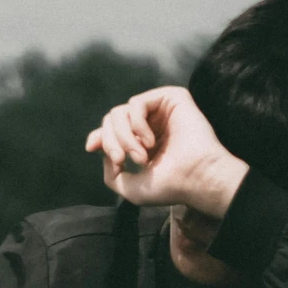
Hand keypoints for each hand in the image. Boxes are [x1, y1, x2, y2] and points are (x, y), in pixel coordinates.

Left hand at [85, 85, 247, 218]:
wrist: (196, 178)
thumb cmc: (170, 186)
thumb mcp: (131, 188)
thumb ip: (111, 174)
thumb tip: (102, 152)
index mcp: (144, 143)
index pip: (113, 131)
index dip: (100, 136)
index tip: (91, 147)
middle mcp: (152, 125)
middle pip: (112, 120)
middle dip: (111, 141)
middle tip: (121, 160)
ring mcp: (161, 111)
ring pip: (121, 112)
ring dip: (124, 136)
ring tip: (141, 156)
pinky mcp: (171, 98)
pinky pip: (136, 103)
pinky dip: (136, 123)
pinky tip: (150, 141)